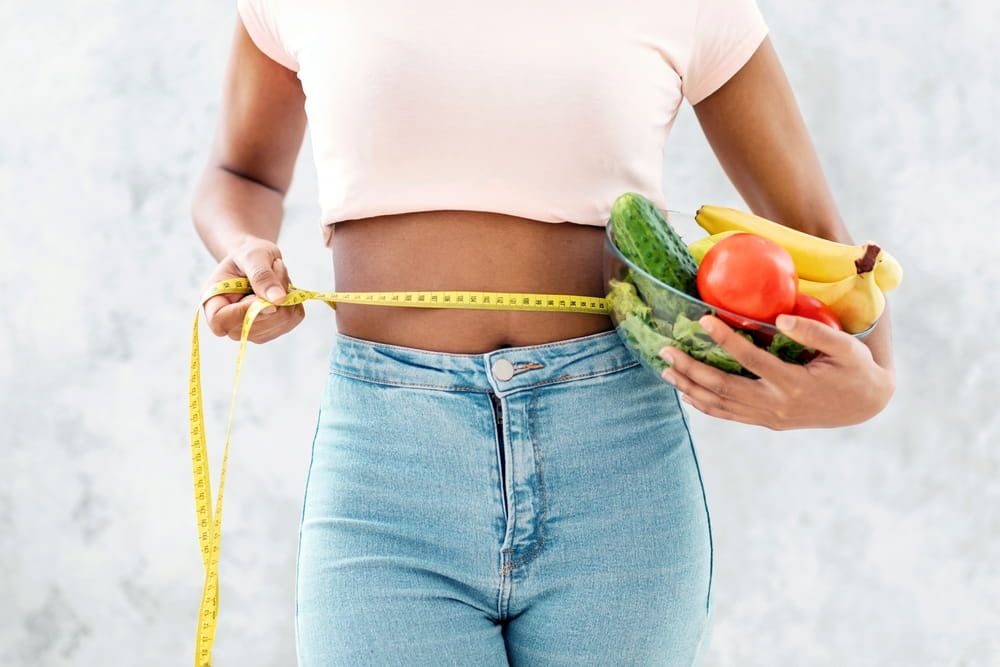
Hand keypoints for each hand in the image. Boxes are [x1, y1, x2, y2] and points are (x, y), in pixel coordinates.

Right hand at [201, 236, 305, 343]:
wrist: (256, 260)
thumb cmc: (247, 255)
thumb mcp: (253, 256)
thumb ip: (261, 276)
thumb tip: (277, 300)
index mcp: (213, 303)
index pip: (221, 322)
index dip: (245, 312)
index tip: (262, 295)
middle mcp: (229, 323)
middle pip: (256, 325)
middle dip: (273, 294)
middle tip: (274, 267)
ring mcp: (252, 330)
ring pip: (280, 321)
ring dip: (287, 294)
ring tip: (276, 275)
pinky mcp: (273, 329)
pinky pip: (293, 319)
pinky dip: (294, 300)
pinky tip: (282, 288)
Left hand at [658, 314, 895, 429]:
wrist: (866, 406)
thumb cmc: (855, 369)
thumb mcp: (846, 348)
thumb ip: (814, 333)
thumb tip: (782, 319)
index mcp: (794, 383)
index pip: (750, 359)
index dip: (725, 339)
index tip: (702, 319)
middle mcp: (777, 405)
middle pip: (723, 387)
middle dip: (691, 369)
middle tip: (665, 349)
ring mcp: (770, 417)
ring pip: (721, 405)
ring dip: (690, 387)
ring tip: (665, 370)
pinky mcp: (768, 422)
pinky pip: (730, 415)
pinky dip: (705, 405)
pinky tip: (687, 393)